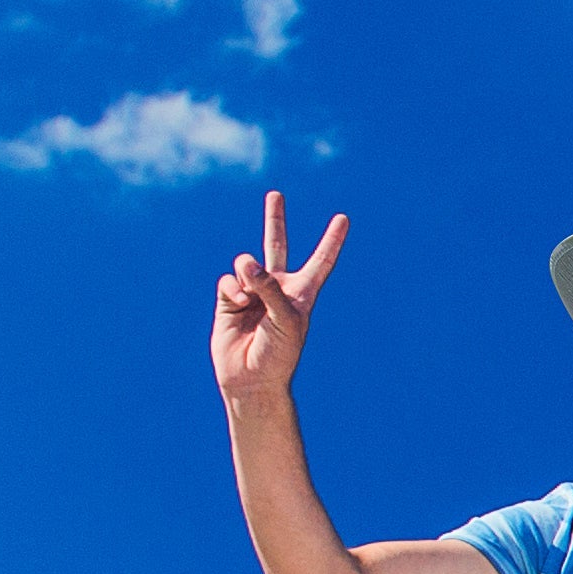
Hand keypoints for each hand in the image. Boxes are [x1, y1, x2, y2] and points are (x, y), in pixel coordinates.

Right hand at [214, 189, 347, 398]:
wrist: (251, 378)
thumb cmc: (279, 354)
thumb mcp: (285, 319)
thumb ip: (269, 286)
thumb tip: (245, 260)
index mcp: (302, 293)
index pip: (321, 261)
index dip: (332, 241)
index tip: (343, 219)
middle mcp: (277, 288)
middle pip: (276, 246)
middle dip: (274, 220)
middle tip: (275, 195)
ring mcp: (252, 292)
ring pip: (245, 263)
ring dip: (247, 275)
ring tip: (250, 299)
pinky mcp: (229, 299)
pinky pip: (229, 281)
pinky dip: (233, 291)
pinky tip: (238, 306)